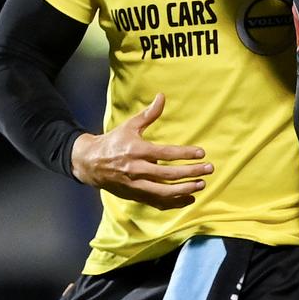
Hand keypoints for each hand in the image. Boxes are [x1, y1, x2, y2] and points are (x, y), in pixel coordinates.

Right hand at [69, 94, 212, 208]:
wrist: (90, 164)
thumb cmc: (113, 142)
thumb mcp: (129, 126)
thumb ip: (148, 114)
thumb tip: (162, 97)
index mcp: (137, 151)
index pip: (165, 154)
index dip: (184, 154)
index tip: (201, 153)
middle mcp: (137, 170)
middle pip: (168, 175)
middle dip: (191, 172)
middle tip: (209, 169)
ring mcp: (136, 186)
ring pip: (164, 192)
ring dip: (185, 190)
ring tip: (201, 185)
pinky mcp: (135, 196)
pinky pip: (157, 202)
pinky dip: (174, 203)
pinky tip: (189, 198)